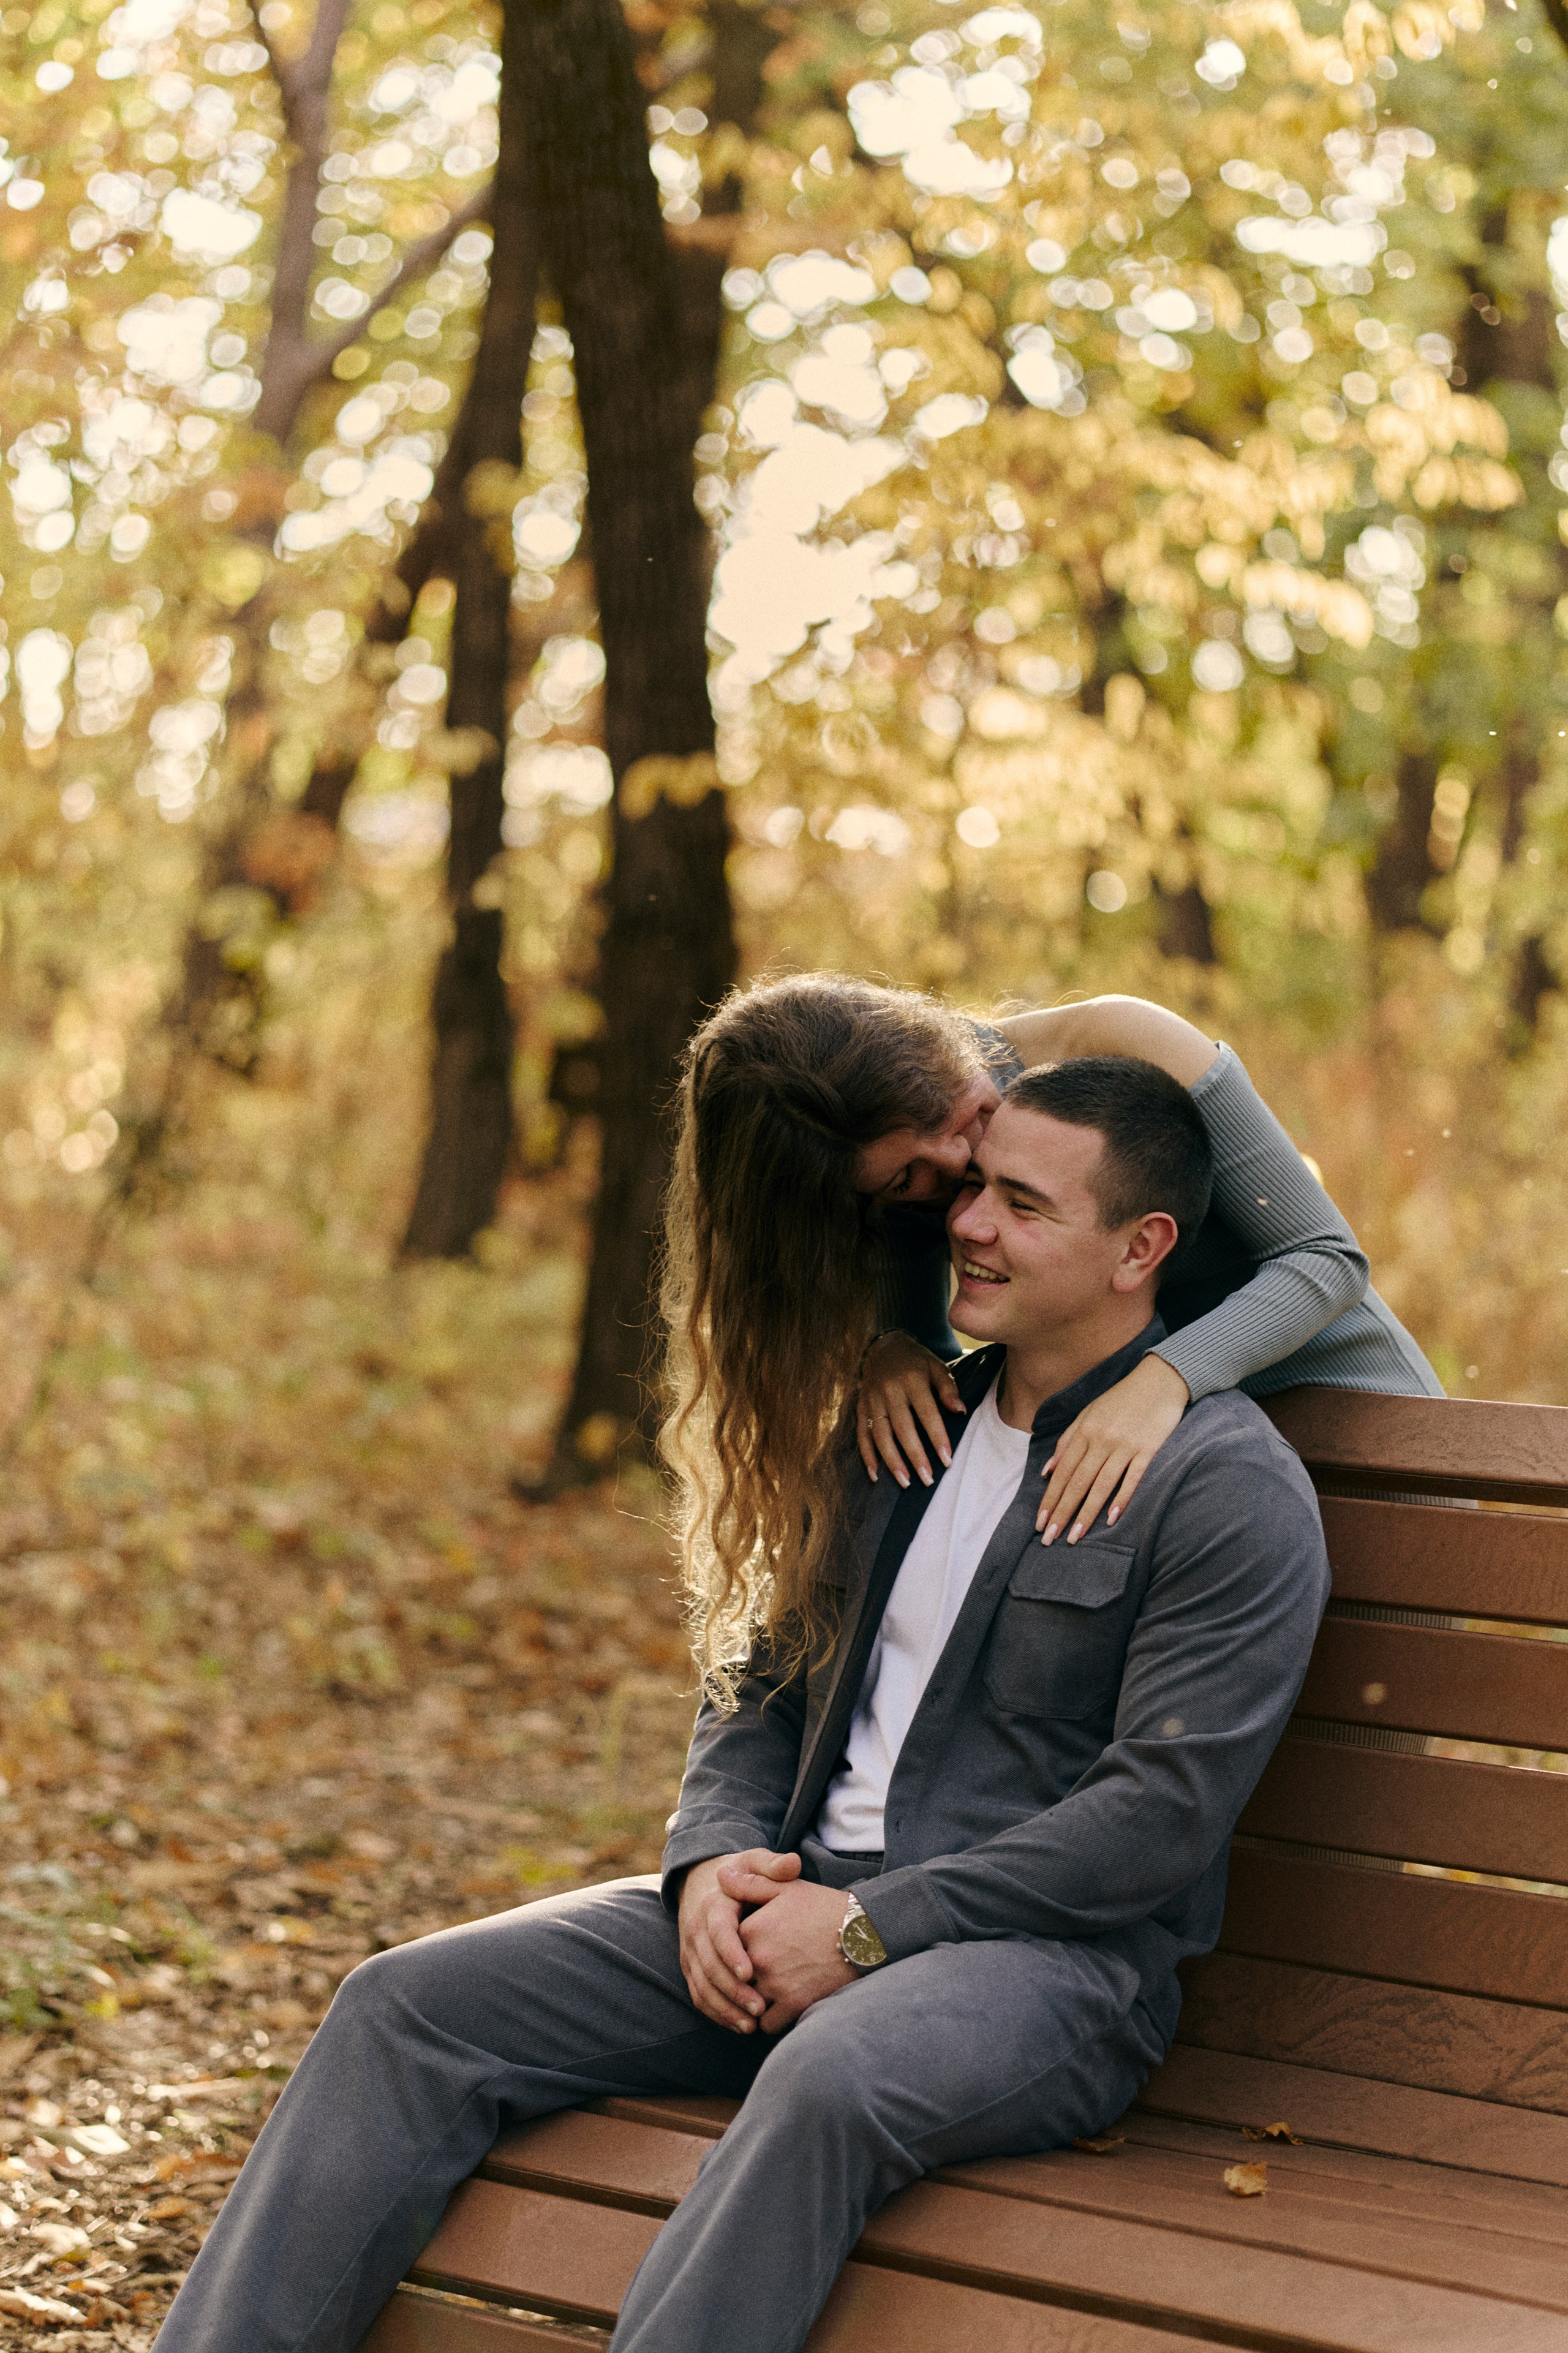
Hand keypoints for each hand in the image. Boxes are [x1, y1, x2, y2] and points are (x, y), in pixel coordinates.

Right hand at [677, 1849, 799, 2032]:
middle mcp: (697, 1930)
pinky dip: (715, 2013)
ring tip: (751, 2025)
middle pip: (709, 1966)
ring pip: (702, 1986)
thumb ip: (772, 1864)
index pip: (718, 1932)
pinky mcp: (691, 1966)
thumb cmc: (739, 1873)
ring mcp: (691, 1951)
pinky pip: (698, 1994)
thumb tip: (792, 1864)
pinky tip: (739, 2025)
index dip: (732, 1954)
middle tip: (759, 2008)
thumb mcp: (754, 1861)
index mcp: (713, 1905)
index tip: (750, 1973)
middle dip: (733, 1991)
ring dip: (724, 2008)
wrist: (702, 1881)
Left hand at [720, 1861, 858, 2033]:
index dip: (736, 1949)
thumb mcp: (786, 1889)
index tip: (750, 1946)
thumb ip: (749, 1883)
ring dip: (753, 2001)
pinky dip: (771, 2019)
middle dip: (742, 1977)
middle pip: (734, 1977)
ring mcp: (777, 1983)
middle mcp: (760, 1958)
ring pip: (747, 2003)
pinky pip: (767, 2024)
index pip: (725, 1948)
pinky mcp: (795, 2004)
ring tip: (769, 1989)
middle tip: (760, 1970)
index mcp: (754, 1929)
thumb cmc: (823, 1908)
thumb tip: (719, 1874)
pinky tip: (780, 2006)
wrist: (863, 1934)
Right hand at [857, 1332, 963, 1488]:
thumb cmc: (916, 1361)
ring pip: (880, 1435)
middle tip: (928, 1479)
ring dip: (892, 1461)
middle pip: (902, 1428)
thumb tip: (960, 1410)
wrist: (883, 1347)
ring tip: (905, 1482)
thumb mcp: (936, 1366)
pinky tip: (875, 1475)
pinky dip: (867, 1456)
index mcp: (912, 1380)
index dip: (937, 1437)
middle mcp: (889, 1390)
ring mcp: (872, 1400)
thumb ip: (948, 1388)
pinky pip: (862, 1434)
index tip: (947, 1460)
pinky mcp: (860, 1408)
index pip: (927, 1413)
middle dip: (915, 1456)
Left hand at [1037, 1353, 1188, 1544]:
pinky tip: (1111, 1520)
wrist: (1160, 1379)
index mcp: (1084, 1431)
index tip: (1040, 1522)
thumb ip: (1067, 1441)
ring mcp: (1125, 1445)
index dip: (1050, 1499)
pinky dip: (1122, 1499)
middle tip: (1050, 1539)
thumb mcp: (1088, 1413)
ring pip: (1101, 1485)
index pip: (1063, 1472)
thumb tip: (1047, 1471)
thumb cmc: (1121, 1399)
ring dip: (1086, 1513)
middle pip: (1077, 1482)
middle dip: (1062, 1512)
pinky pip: (1133, 1478)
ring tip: (1075, 1537)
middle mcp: (1101, 1440)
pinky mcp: (1148, 1449)